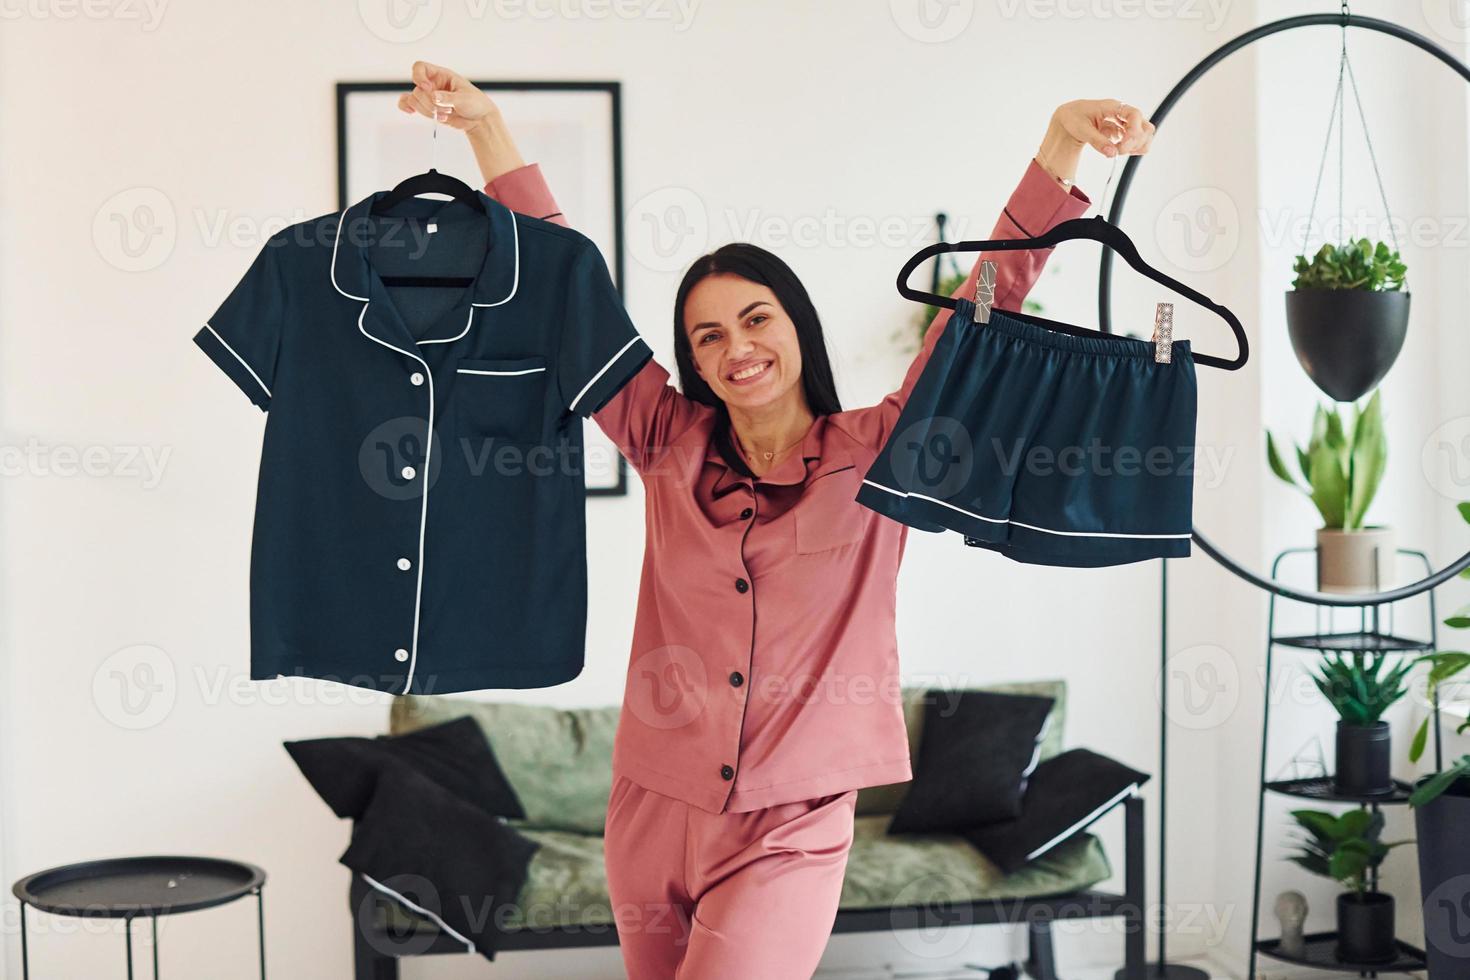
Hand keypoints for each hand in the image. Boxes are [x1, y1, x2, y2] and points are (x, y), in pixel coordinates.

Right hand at [397, 61, 499, 133]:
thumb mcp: (464, 98)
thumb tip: (434, 96)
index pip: (420, 67)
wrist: (479, 119)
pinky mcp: (428, 108)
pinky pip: (409, 104)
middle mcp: (433, 84)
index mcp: (442, 75)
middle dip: (430, 103)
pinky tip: (411, 111)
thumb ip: (448, 97)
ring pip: (414, 100)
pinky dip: (406, 107)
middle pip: (417, 90)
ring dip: (427, 110)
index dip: (419, 77)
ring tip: (444, 114)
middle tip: (446, 110)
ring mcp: (429, 96)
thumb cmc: (476, 103)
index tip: (429, 89)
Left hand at [1036, 99, 1154, 186]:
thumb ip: (1097, 141)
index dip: (1134, 131)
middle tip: (1118, 151)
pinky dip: (1133, 149)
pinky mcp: (1123, 133)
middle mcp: (1123, 113)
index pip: (1134, 114)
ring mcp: (1125, 123)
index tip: (1123, 147)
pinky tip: (1119, 151)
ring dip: (1136, 147)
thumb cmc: (1073, 119)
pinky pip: (1136, 141)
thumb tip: (1112, 154)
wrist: (1069, 119)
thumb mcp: (1082, 130)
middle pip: (1145, 127)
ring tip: (1118, 151)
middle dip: (1135, 142)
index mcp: (1112, 107)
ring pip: (1144, 135)